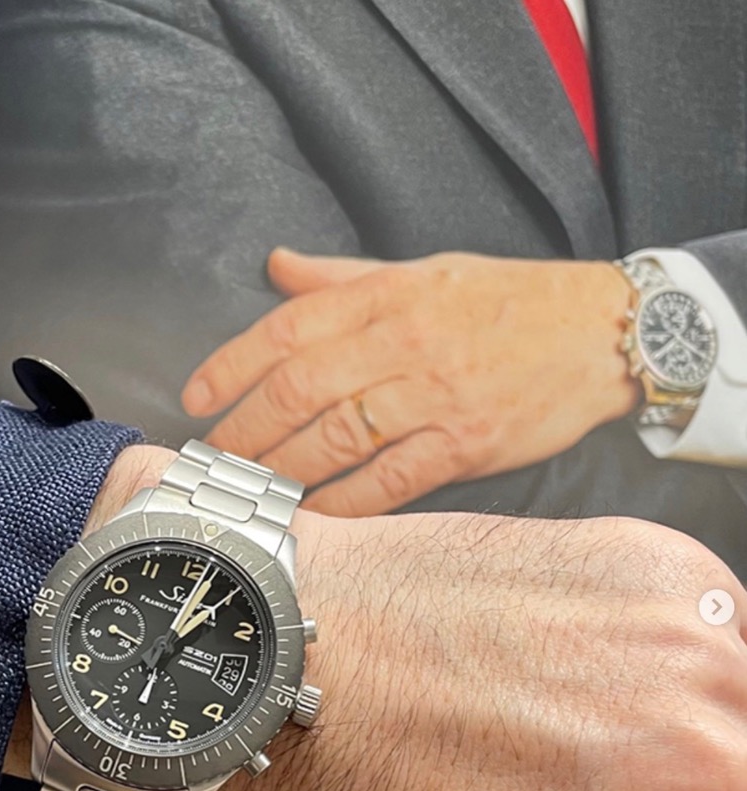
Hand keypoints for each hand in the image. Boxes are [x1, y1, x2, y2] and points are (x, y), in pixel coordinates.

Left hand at [182, 249, 639, 515]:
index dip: (230, 365)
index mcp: (387, 295)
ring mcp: (435, 396)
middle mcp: (404, 342)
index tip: (195, 397)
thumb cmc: (505, 302)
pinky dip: (344, 503)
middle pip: (299, 389)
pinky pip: (389, 481)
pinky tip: (312, 515)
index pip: (288, 329)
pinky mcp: (466, 444)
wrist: (603, 332)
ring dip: (281, 469)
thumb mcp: (421, 271)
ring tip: (248, 489)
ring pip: (336, 438)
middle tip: (214, 459)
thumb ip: (342, 278)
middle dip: (244, 429)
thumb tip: (276, 268)